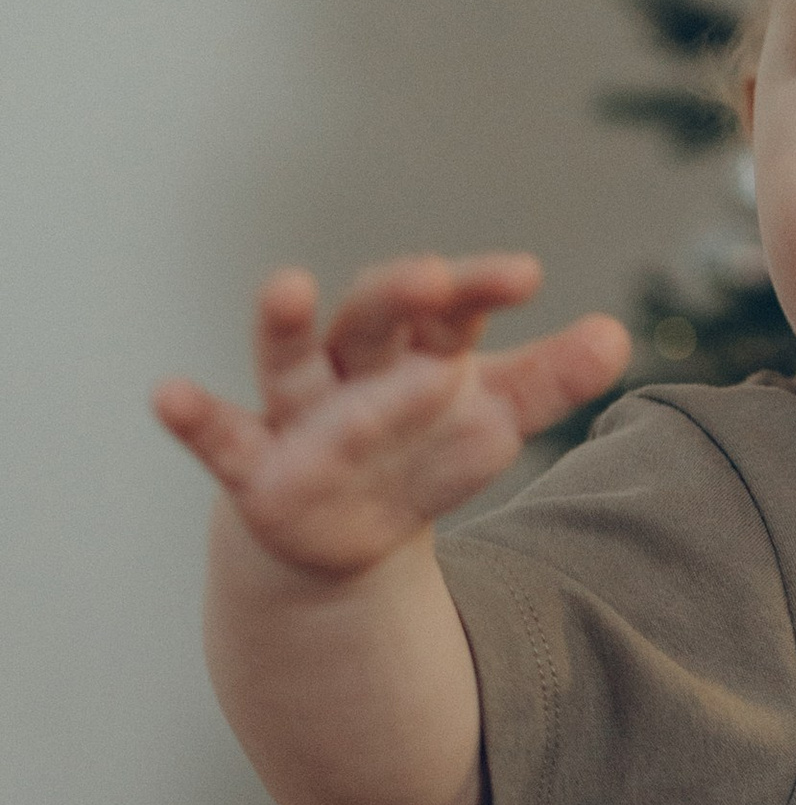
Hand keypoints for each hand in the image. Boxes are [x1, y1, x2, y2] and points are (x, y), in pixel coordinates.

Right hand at [154, 254, 631, 582]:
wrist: (346, 530)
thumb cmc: (422, 450)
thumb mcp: (490, 420)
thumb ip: (549, 383)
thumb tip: (620, 334)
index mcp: (414, 349)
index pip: (448, 311)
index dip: (479, 289)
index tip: (523, 275)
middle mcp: (350, 366)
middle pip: (372, 317)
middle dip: (399, 295)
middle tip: (431, 275)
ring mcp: (297, 410)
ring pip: (290, 358)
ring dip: (284, 321)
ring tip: (284, 283)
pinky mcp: (254, 465)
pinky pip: (217, 435)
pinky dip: (193, 414)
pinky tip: (167, 393)